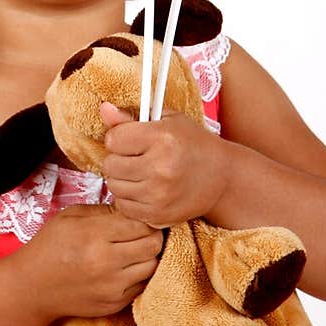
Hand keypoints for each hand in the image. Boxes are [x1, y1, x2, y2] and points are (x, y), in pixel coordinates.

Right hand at [23, 203, 163, 319]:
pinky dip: (139, 274)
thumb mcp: (71, 216)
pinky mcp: (115, 305)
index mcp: (95, 235)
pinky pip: (142, 285)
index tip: (138, 216)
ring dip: (148, 255)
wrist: (33, 287)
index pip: (142, 223)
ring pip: (153, 266)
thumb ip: (104, 211)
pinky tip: (126, 267)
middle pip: (153, 245)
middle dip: (152, 234)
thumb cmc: (50, 246)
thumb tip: (131, 209)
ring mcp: (113, 287)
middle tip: (142, 231)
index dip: (144, 217)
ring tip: (135, 249)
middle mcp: (107, 263)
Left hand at [100, 103, 229, 227]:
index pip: (113, 139)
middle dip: (118, 158)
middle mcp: (160, 168)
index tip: (130, 139)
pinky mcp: (159, 216)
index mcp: (162, 138)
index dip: (118, 137)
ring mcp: (159, 195)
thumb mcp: (167, 120)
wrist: (221, 177)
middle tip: (134, 157)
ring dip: (122, 179)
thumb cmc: (192, 143)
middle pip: (110, 165)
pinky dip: (129, 198)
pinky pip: (124, 207)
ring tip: (139, 172)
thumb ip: (131, 116)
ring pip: (114, 187)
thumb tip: (104, 109)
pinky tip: (143, 189)